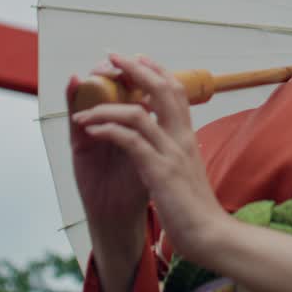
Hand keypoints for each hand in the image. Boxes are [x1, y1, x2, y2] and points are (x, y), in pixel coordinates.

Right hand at [67, 64, 147, 231]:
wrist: (120, 216)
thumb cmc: (139, 185)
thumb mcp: (156, 152)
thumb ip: (160, 127)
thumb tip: (177, 100)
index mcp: (131, 124)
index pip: (132, 90)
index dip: (138, 73)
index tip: (145, 57)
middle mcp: (110, 123)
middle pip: (109, 88)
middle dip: (115, 70)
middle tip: (120, 57)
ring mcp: (93, 131)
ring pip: (90, 98)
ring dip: (94, 78)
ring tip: (101, 65)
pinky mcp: (79, 145)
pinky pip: (73, 118)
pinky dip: (71, 98)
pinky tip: (74, 83)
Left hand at [70, 53, 228, 261]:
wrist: (209, 235)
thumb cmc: (196, 208)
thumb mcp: (187, 172)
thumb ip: (180, 154)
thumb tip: (176, 145)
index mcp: (187, 138)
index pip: (176, 92)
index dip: (158, 71)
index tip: (139, 57)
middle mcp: (181, 139)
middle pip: (162, 90)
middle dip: (135, 69)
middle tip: (112, 57)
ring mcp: (171, 153)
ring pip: (139, 113)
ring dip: (107, 106)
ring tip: (83, 109)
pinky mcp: (158, 172)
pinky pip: (130, 141)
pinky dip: (108, 130)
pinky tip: (91, 130)